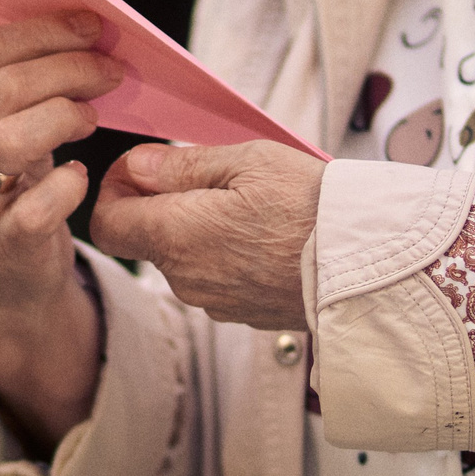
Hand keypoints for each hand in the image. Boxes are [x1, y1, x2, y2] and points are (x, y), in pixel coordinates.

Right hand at [0, 14, 120, 450]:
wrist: (0, 288)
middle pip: (4, 88)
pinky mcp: (5, 246)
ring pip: (15, 137)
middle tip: (109, 70)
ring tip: (92, 119)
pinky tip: (80, 176)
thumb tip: (70, 28)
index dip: (40, 32)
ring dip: (67, 115)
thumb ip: (3, 91)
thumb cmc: (4, 196)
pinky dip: (72, 183)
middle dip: (68, 68)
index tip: (89, 26)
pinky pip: (43, 203)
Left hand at [90, 141, 324, 329]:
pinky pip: (215, 279)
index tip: (140, 171)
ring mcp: (212, 301)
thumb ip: (183, 166)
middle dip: (161, 205)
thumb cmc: (312, 206)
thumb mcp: (248, 162)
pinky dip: (225, 255)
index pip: (106, 225)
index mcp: (175, 236)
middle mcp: (184, 277)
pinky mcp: (241, 314)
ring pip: (182, 260)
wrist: (368, 266)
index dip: (113, 192)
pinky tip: (263, 235)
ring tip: (246, 204)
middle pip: (145, 240)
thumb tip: (137, 167)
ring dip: (197, 230)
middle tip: (204, 176)